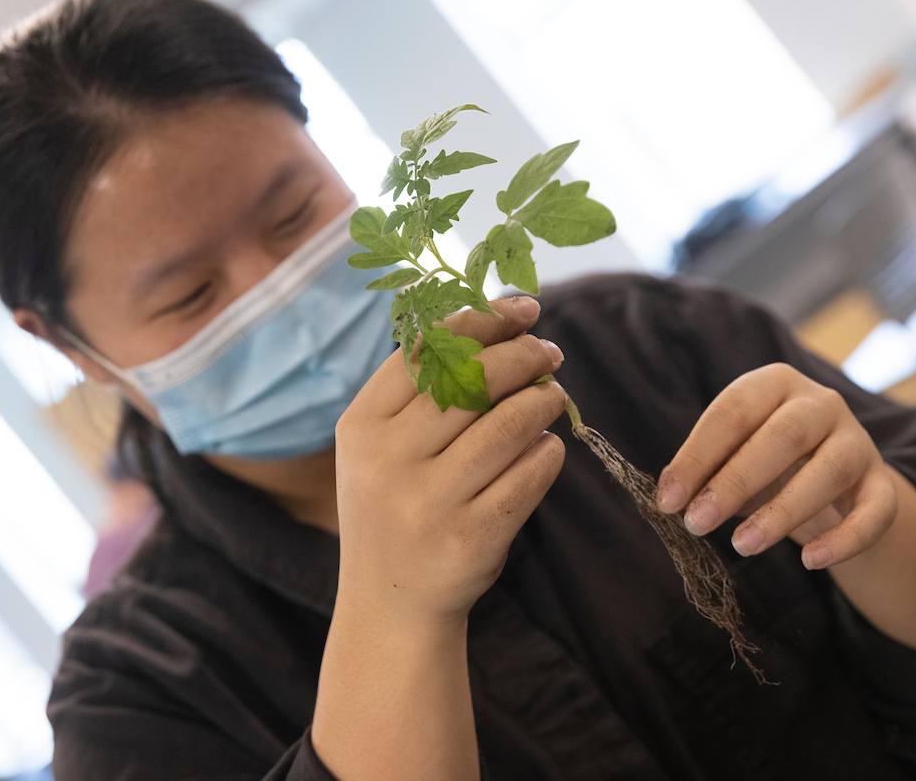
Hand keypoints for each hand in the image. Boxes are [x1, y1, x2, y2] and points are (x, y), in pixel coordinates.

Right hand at [334, 295, 567, 624]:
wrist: (391, 605)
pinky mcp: (471, 539)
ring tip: (554, 397)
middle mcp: (387, 461)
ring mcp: (427, 502)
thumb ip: (423, 391)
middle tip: (550, 354)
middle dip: (523, 356)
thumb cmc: (398, 506)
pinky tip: (547, 448)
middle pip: (472, 380)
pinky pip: (529, 475)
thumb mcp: (381, 447)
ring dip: (544, 402)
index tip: (522, 309)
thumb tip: (503, 326)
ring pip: (509, 425)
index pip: (426, 350)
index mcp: (360, 425)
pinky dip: (548, 453)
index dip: (481, 320)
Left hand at [657, 363, 897, 570]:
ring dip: (783, 512)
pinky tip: (811, 561)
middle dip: (735, 482)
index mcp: (774, 384)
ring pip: (830, 471)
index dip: (697, 456)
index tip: (668, 501)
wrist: (835, 486)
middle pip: (783, 436)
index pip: (733, 411)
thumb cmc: (767, 465)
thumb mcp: (732, 459)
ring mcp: (859, 442)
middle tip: (697, 523)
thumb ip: (703, 472)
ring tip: (742, 546)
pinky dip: (845, 539)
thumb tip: (666, 499)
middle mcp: (821, 404)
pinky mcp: (883, 485)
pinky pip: (875, 511)